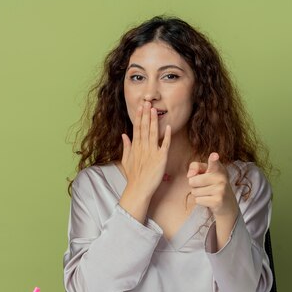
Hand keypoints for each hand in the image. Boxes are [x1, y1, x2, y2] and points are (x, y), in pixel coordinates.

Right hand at [119, 102, 170, 221]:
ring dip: (154, 121)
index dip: (139, 116)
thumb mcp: (126, 160)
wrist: (139, 189)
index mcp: (135, 147)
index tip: (141, 106)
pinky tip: (167, 127)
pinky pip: (164, 145)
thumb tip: (124, 135)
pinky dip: (166, 136)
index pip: (137, 128)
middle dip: (146, 114)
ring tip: (155, 110)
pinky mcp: (160, 158)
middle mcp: (142, 148)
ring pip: (152, 133)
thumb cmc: (133, 177)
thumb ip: (126, 146)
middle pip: (144, 128)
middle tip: (148, 102)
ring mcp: (151, 152)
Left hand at [187, 153, 237, 219]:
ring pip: (194, 192)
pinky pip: (198, 200)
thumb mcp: (206, 172)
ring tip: (208, 194)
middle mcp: (221, 177)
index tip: (214, 156)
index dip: (213, 159)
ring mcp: (220, 189)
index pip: (214, 162)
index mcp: (217, 168)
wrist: (228, 204)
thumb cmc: (213, 185)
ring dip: (198, 194)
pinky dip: (201, 201)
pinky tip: (210, 200)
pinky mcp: (217, 201)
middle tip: (204, 186)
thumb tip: (190, 175)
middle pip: (192, 181)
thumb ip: (195, 167)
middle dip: (194, 185)